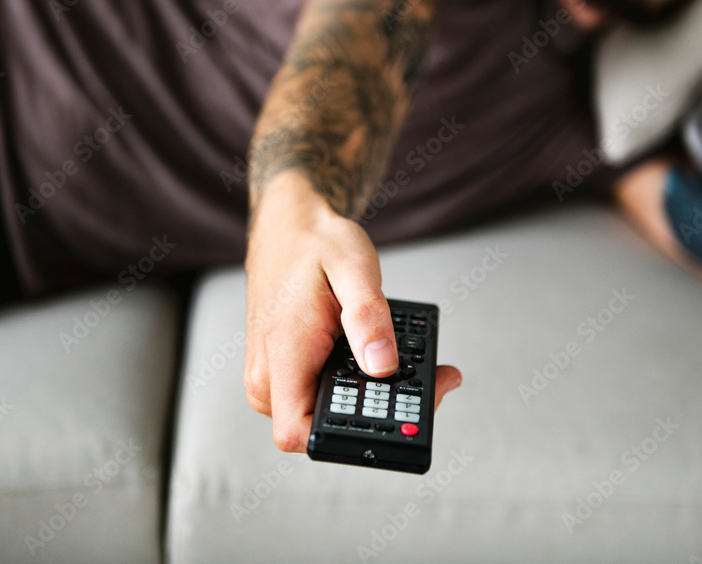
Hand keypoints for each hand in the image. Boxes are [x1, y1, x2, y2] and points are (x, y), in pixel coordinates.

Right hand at [244, 171, 462, 452]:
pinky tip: (383, 361)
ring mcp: (273, 379)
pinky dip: (356, 387)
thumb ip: (368, 318)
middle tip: (433, 382)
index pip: (297, 433)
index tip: (396, 416)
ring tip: (416, 367)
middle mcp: (269, 376)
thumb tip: (383, 367)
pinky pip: (319, 399)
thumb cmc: (315, 243)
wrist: (288, 227)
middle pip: (321, 431)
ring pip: (322, 418)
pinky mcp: (284, 376)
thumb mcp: (354, 268)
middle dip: (380, 416)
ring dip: (372, 401)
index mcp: (283, 353)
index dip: (347, 438)